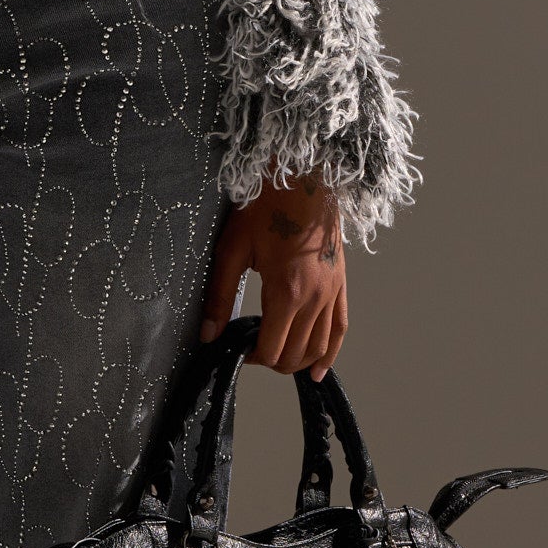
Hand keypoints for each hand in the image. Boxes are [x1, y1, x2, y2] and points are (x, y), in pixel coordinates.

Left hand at [200, 174, 347, 374]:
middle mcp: (315, 299)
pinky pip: (340, 329)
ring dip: (297, 361)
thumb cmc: (265, 208)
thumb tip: (207, 335)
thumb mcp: (233, 250)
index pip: (271, 350)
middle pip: (295, 354)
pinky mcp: (340, 284)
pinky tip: (319, 369)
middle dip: (272, 361)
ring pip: (319, 347)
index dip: (251, 358)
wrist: (303, 178)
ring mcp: (332, 293)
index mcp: (287, 293)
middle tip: (251, 349)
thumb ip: (219, 296)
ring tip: (277, 360)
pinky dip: (330, 353)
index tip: (237, 349)